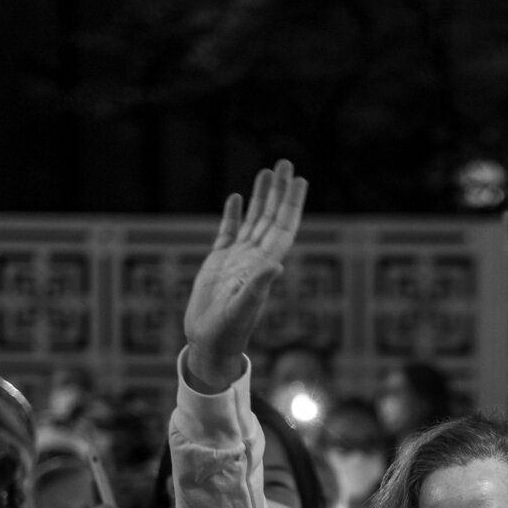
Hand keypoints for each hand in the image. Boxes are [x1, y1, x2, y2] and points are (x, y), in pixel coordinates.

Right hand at [181, 160, 309, 392]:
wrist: (208, 344)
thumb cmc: (227, 333)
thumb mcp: (241, 310)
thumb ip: (257, 287)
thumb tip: (276, 266)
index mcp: (263, 266)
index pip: (282, 228)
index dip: (291, 204)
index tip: (299, 180)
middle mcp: (254, 259)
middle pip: (270, 217)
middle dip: (278, 191)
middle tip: (285, 163)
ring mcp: (236, 260)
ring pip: (252, 220)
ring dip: (260, 196)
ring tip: (267, 171)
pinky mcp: (217, 263)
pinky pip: (228, 232)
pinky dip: (233, 214)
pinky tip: (236, 198)